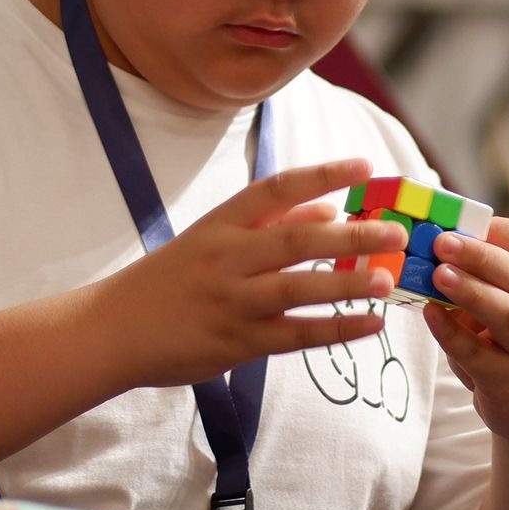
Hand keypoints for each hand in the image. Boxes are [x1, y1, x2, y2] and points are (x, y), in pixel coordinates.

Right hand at [103, 157, 407, 387]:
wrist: (114, 329)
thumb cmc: (170, 279)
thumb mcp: (213, 238)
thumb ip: (269, 223)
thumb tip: (328, 209)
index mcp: (222, 223)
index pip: (277, 188)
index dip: (323, 174)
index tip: (365, 166)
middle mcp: (227, 259)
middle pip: (296, 241)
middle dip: (349, 235)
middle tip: (394, 231)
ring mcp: (232, 302)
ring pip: (298, 289)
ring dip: (346, 284)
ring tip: (386, 278)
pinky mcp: (237, 343)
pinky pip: (295, 336)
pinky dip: (335, 330)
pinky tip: (369, 325)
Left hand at [422, 218, 508, 441]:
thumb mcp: (506, 302)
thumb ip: (478, 276)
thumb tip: (428, 245)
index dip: (502, 229)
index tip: (468, 220)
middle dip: (480, 256)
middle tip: (443, 242)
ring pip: (508, 314)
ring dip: (472, 291)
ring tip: (438, 274)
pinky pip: (478, 353)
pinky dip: (451, 332)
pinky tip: (429, 314)